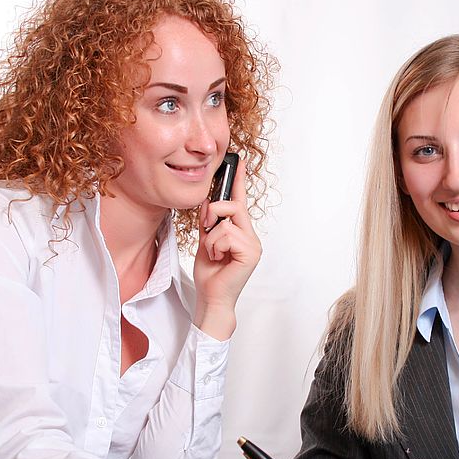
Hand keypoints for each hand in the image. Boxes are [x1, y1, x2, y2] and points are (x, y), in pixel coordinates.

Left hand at [193, 158, 261, 339]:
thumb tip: (208, 201)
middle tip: (205, 229)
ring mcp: (253, 244)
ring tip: (213, 253)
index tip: (239, 160)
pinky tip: (218, 258)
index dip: (238, 180)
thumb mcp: (205, 240)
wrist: (211, 297)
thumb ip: (209, 221)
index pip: (240, 201)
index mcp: (241, 231)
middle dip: (213, 213)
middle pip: (233, 206)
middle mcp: (250, 236)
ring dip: (211, 238)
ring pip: (226, 222)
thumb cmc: (210, 273)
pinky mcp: (251, 252)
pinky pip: (227, 235)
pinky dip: (215, 246)